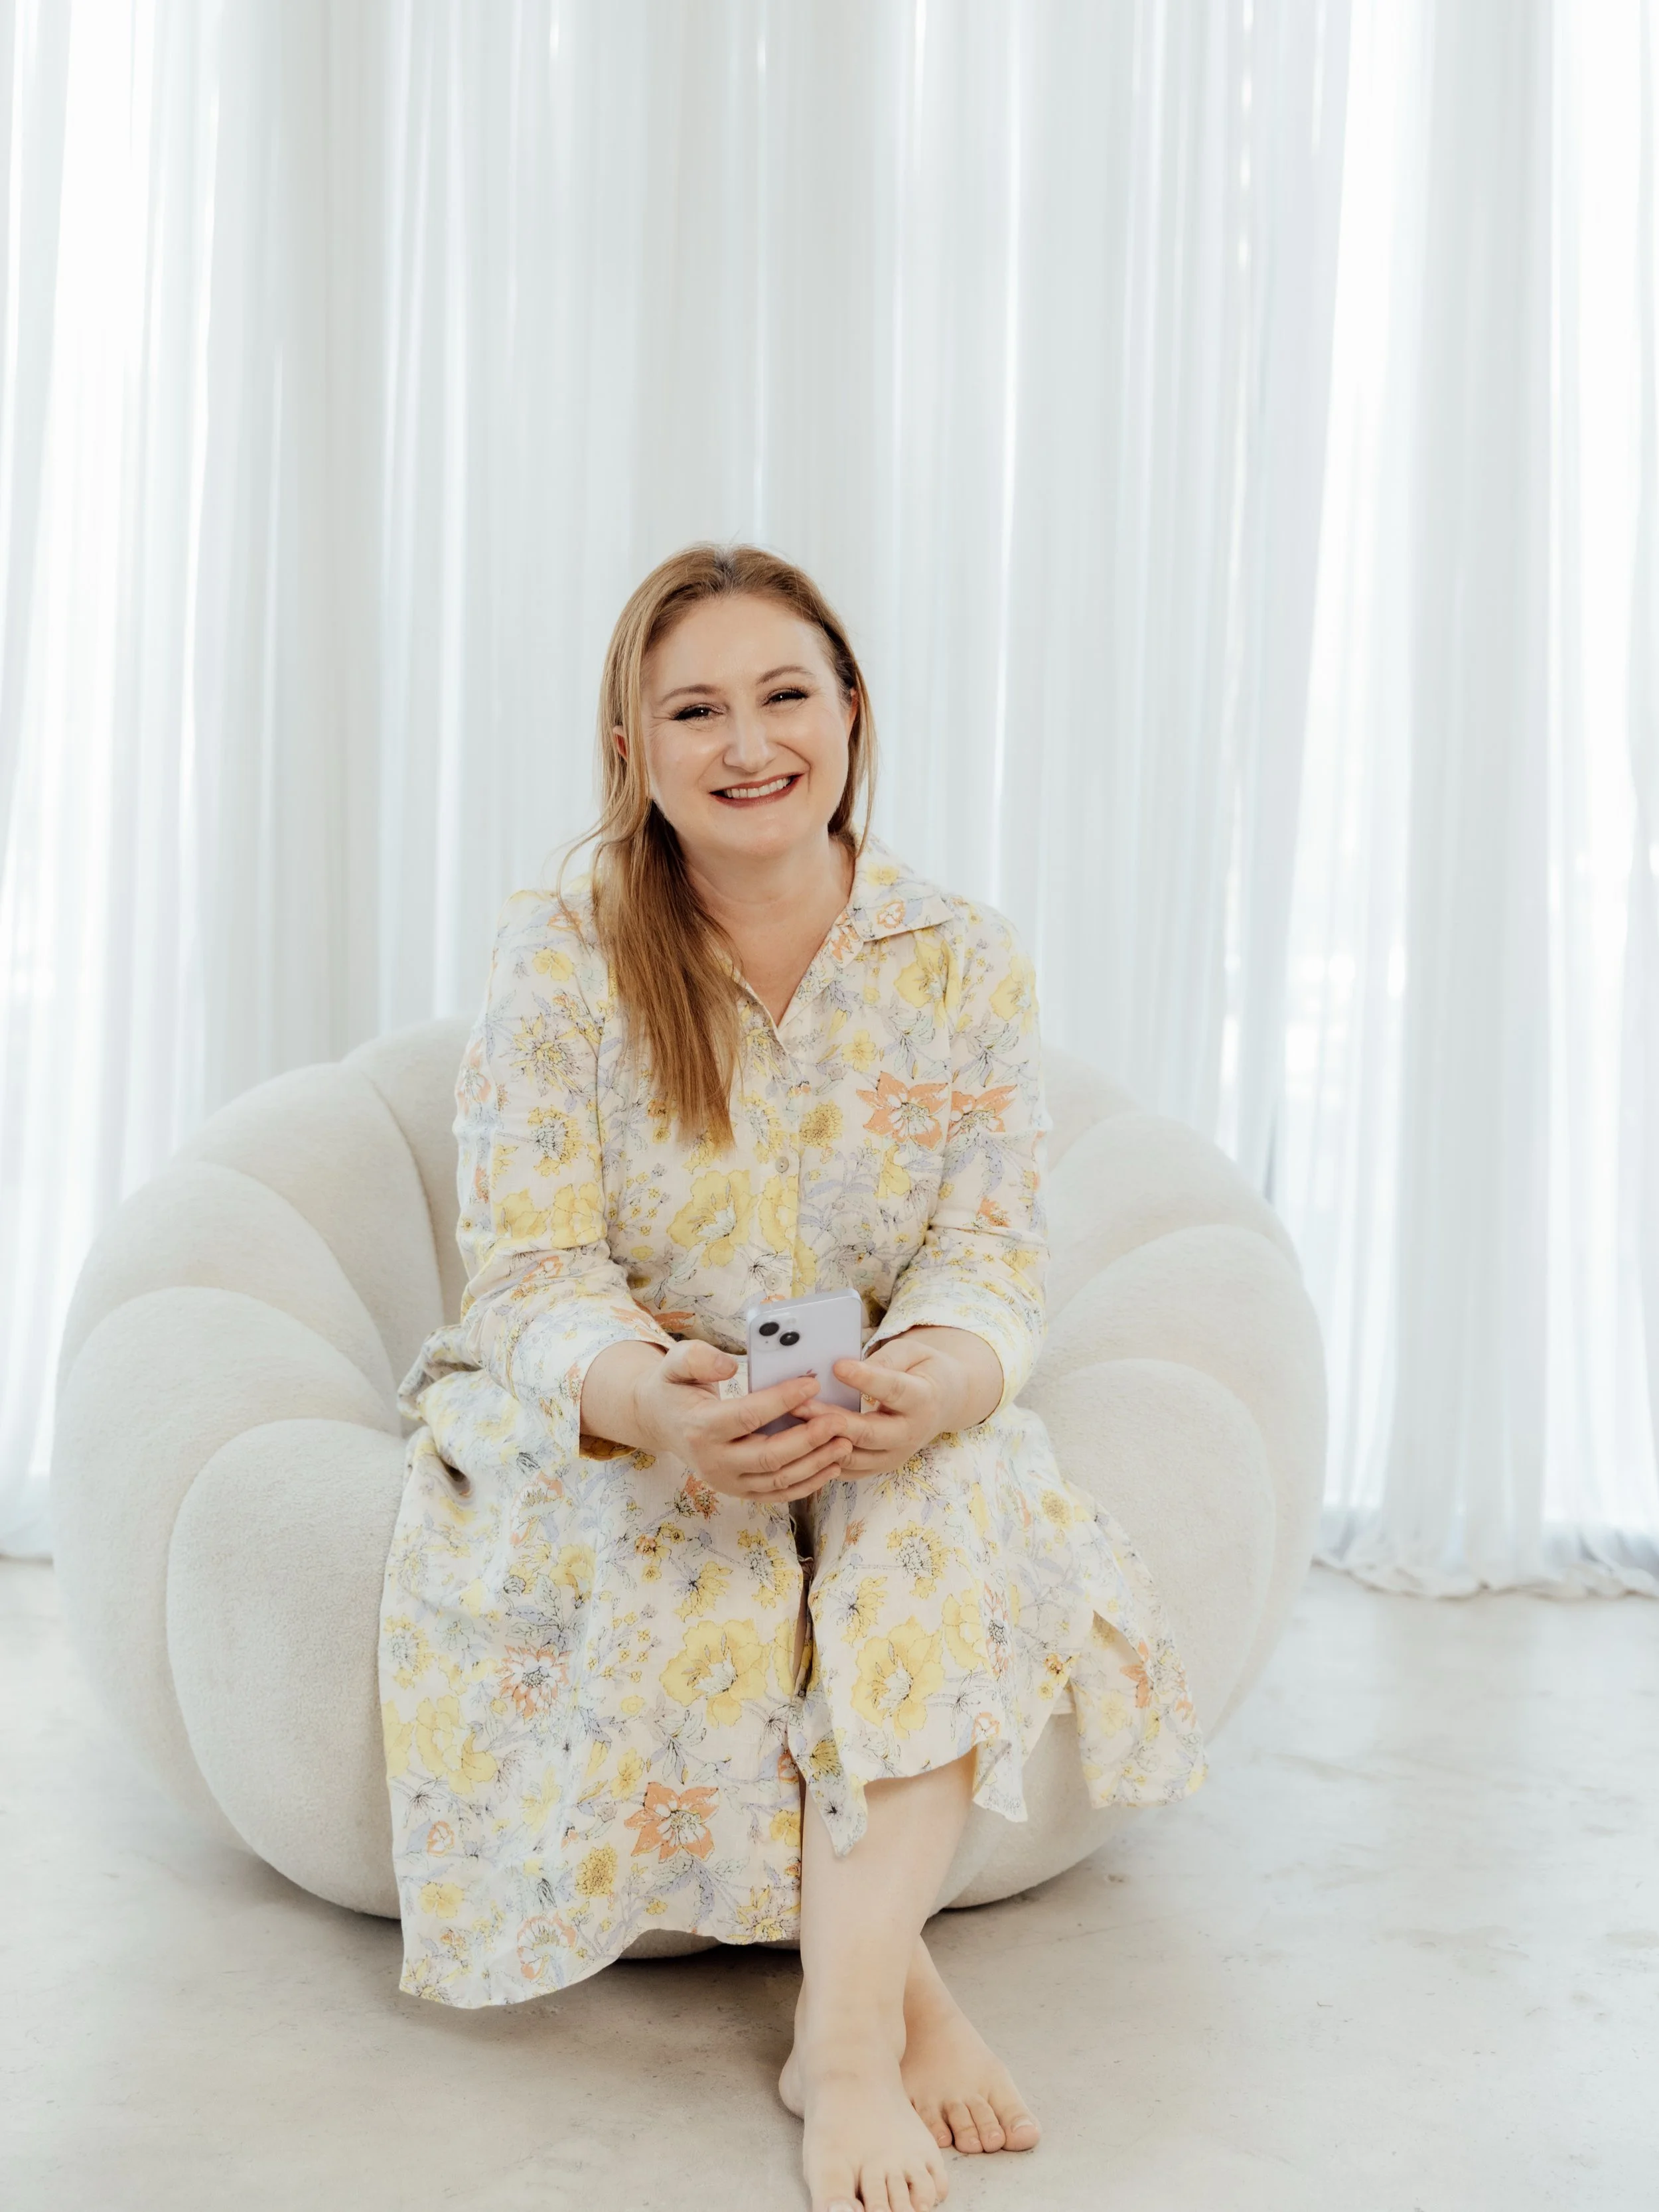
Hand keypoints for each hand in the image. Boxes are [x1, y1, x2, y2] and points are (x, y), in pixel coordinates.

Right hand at [629, 1337, 853, 1502]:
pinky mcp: (740, 1491)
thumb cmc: (675, 1387)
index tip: (812, 1383)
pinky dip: (808, 1484)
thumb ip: (698, 1358)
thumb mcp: (675, 1363)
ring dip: (815, 1464)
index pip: (748, 1417)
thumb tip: (730, 1364)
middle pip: (769, 1457)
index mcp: (700, 1428)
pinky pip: (778, 1494)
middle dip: (809, 1440)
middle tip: (840, 1421)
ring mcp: (727, 1482)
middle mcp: (713, 1462)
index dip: (782, 1400)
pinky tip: (832, 1467)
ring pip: (778, 1480)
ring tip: (846, 1443)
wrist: (661, 1421)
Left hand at [799, 1327, 1000, 1476]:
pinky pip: (846, 1469)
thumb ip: (884, 1360)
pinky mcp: (878, 1467)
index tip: (838, 1366)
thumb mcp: (912, 1353)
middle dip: (831, 1420)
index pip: (893, 1390)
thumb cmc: (922, 1370)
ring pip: (852, 1456)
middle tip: (799, 1404)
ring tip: (792, 1419)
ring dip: (820, 1441)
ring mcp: (894, 1456)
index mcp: (923, 1400)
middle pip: (868, 1433)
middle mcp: (910, 1434)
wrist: (943, 1403)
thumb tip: (845, 1369)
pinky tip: (799, 1440)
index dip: (866, 1379)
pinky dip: (822, 1458)